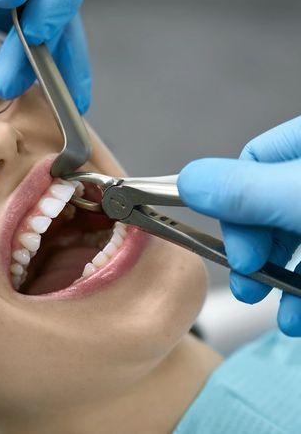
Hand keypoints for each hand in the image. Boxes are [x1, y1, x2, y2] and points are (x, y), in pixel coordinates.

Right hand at [178, 115, 300, 335]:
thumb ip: (246, 190)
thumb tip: (188, 180)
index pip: (253, 161)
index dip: (234, 208)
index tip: (236, 251)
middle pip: (268, 206)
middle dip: (254, 252)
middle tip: (251, 281)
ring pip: (292, 240)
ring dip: (278, 282)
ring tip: (280, 312)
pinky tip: (298, 316)